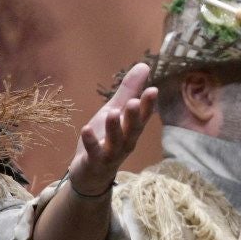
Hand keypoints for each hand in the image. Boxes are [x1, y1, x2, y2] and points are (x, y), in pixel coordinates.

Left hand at [68, 61, 156, 195]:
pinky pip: (93, 152)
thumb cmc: (105, 139)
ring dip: (114, 128)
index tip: (154, 90)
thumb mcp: (115, 111)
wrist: (91, 173)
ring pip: (116, 141)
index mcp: (132, 128)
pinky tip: (86, 130)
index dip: (149, 104)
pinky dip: (91, 142)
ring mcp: (111, 153)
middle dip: (134, 116)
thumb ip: (129, 91)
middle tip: (136, 102)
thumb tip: (145, 66)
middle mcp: (126, 141)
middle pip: (132, 129)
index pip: (143, 115)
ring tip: (113, 113)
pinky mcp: (94, 161)